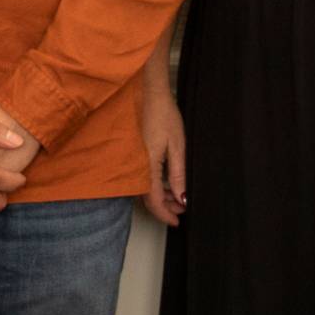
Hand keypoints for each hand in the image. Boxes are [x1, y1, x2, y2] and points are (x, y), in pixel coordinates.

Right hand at [139, 84, 186, 226]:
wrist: (147, 92)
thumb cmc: (163, 114)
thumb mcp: (177, 146)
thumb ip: (178, 174)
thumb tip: (182, 197)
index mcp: (147, 166)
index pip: (153, 200)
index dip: (165, 214)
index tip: (177, 221)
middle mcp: (136, 166)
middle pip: (147, 197)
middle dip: (165, 206)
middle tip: (182, 209)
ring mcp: (132, 160)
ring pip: (143, 188)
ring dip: (160, 195)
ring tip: (178, 196)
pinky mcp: (133, 154)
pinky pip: (141, 176)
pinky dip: (154, 184)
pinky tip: (167, 182)